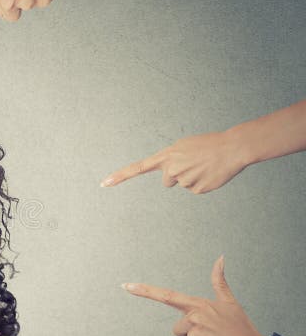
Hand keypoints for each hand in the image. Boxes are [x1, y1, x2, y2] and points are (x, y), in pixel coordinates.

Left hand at [100, 130, 247, 193]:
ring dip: (192, 177)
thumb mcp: (183, 147)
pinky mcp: (197, 190)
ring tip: (204, 165)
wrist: (232, 147)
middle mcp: (171, 169)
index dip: (120, 176)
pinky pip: (194, 190)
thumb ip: (170, 160)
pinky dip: (202, 184)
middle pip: (167, 181)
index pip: (138, 168)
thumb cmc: (207, 145)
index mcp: (166, 156)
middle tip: (193, 163)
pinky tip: (210, 173)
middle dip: (177, 175)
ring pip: (182, 185)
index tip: (104, 183)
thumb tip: (168, 178)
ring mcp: (184, 180)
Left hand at [123, 256, 268, 335]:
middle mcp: (193, 320)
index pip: (166, 296)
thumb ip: (219, 281)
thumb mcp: (230, 303)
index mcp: (199, 306)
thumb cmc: (241, 329)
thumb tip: (220, 258)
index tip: (125, 286)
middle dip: (192, 333)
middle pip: (178, 329)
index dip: (144, 290)